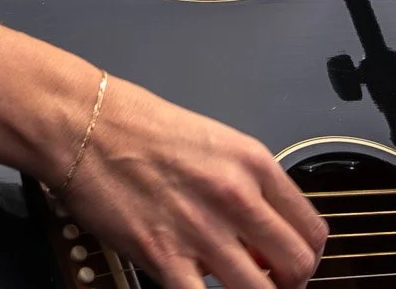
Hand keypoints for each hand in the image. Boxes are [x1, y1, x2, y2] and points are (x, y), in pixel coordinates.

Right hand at [53, 76, 328, 288]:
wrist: (84, 123)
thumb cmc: (136, 125)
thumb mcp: (213, 142)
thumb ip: (244, 186)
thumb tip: (257, 232)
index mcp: (253, 164)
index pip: (312, 228)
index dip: (308, 256)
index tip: (293, 264)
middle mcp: (235, 197)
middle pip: (298, 266)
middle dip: (290, 283)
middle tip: (271, 283)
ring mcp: (201, 230)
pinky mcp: (164, 256)